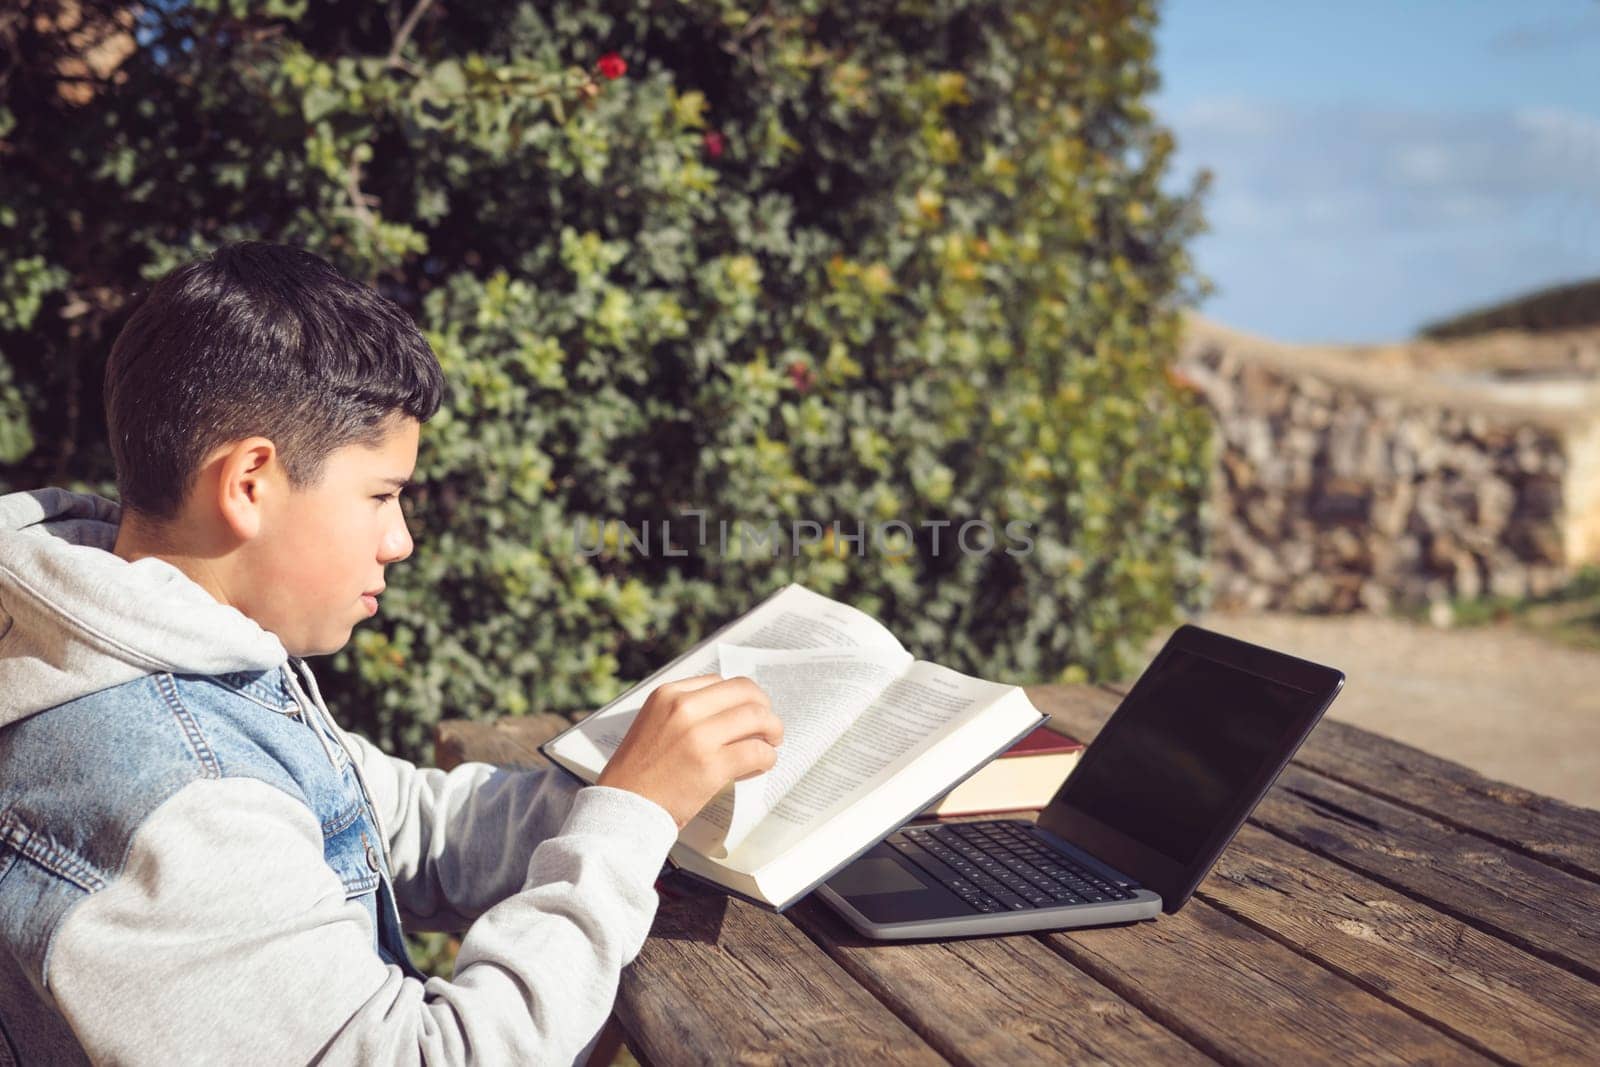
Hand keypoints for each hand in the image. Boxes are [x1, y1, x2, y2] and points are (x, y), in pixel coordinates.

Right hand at [596, 673, 783, 829]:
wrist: (623, 807)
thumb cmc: (639, 772)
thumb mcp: (653, 724)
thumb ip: (685, 711)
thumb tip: (730, 711)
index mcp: (668, 694)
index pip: (721, 682)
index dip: (741, 697)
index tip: (746, 713)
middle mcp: (683, 708)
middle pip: (745, 692)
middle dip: (764, 708)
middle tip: (769, 727)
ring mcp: (698, 736)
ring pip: (757, 717)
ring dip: (772, 731)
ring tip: (770, 745)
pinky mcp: (711, 766)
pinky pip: (756, 752)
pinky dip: (767, 758)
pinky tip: (761, 766)